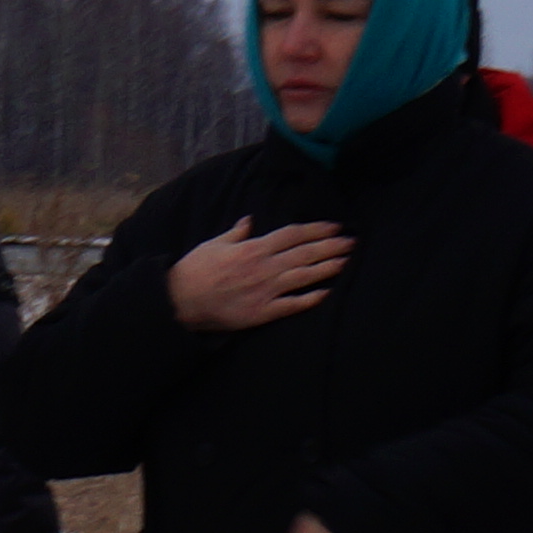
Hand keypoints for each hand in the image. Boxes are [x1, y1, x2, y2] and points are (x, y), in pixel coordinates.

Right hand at [170, 215, 350, 333]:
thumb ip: (236, 233)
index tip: (334, 227)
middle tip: (352, 242)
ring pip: (304, 277)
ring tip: (346, 262)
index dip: (316, 230)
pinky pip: (292, 305)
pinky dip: (310, 299)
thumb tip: (250, 220)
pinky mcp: (263, 312)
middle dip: (331, 247)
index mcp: (253, 248)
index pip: (292, 235)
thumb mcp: (213, 244)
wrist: (180, 300)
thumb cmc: (194, 270)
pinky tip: (327, 293)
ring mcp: (265, 290)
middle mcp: (264, 267)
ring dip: (327, 268)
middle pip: (304, 254)